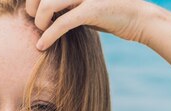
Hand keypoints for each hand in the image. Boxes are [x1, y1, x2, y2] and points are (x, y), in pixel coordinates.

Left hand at [26, 0, 153, 49]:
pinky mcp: (93, 9)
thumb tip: (40, 9)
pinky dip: (48, 36)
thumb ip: (64, 3)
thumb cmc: (108, 13)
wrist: (139, 18)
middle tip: (38, 22)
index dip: (32, 0)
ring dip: (39, 22)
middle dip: (31, 8)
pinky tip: (41, 46)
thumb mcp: (82, 3)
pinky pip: (62, 23)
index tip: (34, 13)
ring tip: (42, 33)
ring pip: (47, 4)